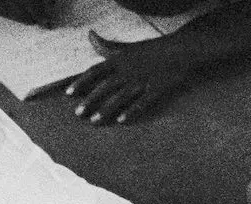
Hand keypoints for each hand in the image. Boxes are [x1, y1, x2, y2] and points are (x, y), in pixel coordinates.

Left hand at [63, 34, 200, 125]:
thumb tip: (90, 35)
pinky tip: (121, 121)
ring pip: (120, 97)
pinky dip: (132, 111)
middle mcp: (128, 70)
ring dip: (105, 109)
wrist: (181, 49)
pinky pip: (142, 102)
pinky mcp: (157, 88)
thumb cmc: (152, 49)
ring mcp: (142, 80)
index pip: (95, 71)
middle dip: (90, 100)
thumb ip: (107, 45)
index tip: (68, 93)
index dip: (81, 82)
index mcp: (120, 59)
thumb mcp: (128, 46)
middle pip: (104, 87)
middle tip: (78, 113)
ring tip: (94, 121)